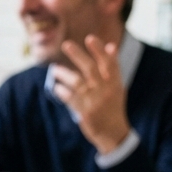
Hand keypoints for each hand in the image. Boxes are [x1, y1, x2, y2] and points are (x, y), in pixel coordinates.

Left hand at [52, 35, 131, 152]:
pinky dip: (62, 91)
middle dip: (78, 55)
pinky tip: (56, 88)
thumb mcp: (117, 87)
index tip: (89, 38)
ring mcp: (95, 101)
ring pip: (77, 82)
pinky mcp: (86, 113)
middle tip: (66, 44)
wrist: (113, 133)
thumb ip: (112, 67)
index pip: (109, 62)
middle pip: (90, 68)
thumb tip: (110, 45)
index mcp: (115, 82)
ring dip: (64, 74)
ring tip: (54, 69)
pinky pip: (70, 98)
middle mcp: (106, 90)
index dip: (99, 50)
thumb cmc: (112, 106)